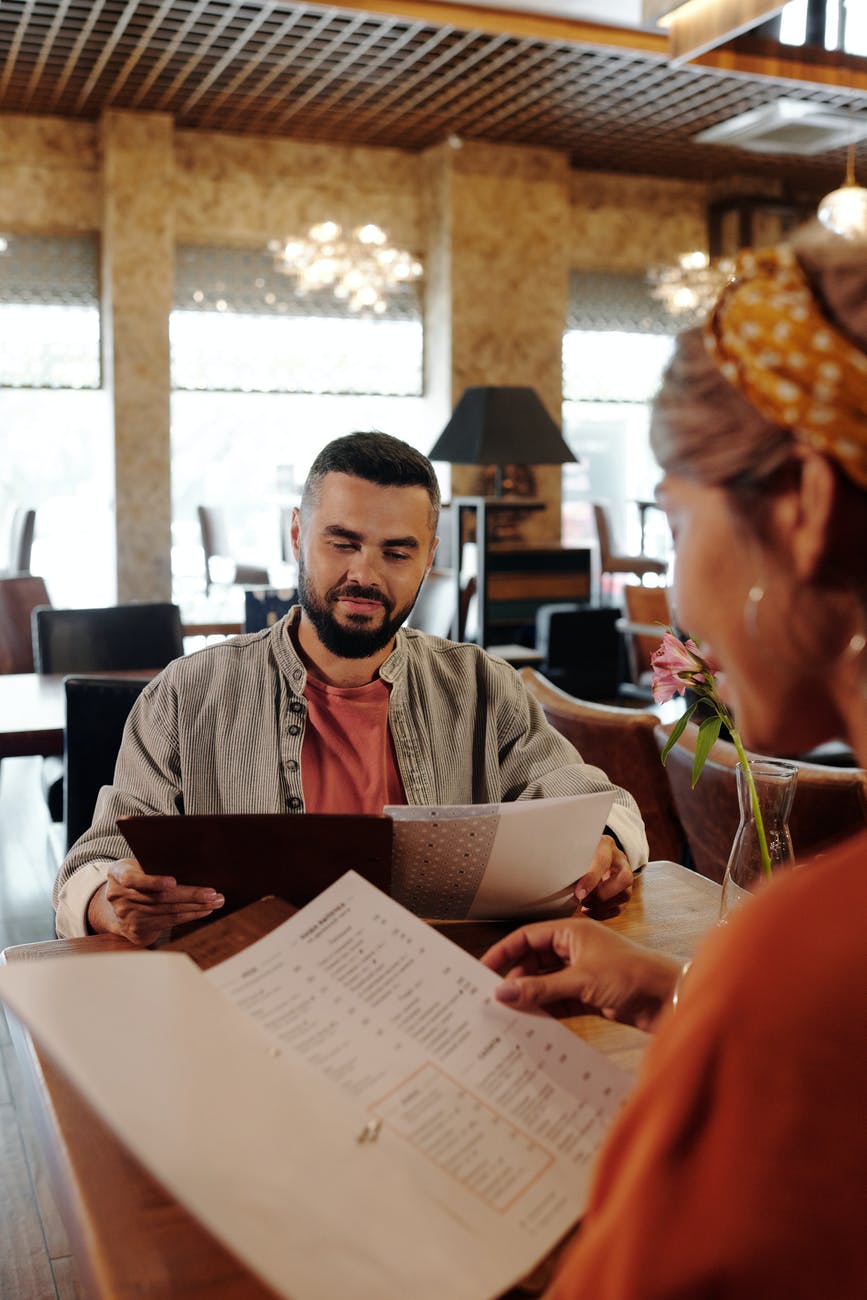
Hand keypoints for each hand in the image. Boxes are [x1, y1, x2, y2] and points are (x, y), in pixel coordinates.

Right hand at [87, 859, 224, 946]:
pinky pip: (168, 922)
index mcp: (117, 873)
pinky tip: (204, 910)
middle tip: (212, 893)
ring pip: (167, 911)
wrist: (117, 904)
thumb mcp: (136, 864)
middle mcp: (118, 896)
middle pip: (159, 898)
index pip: (133, 878)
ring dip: (195, 907)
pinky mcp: (136, 929)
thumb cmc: (136, 874)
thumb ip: (152, 863)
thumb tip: (191, 861)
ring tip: (215, 901)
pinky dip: (189, 915)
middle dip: (189, 895)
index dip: (153, 881)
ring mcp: (127, 915)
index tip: (173, 882)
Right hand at [480, 918, 679, 1031]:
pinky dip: (545, 1009)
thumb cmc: (631, 974)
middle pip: (534, 961)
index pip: (527, 937)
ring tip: (506, 1013)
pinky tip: (529, 1021)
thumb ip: (541, 988)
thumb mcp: (581, 980)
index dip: (504, 952)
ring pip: (545, 982)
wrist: (670, 999)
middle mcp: (575, 949)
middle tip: (491, 997)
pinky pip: (558, 1000)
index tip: (483, 970)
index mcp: (572, 932)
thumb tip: (503, 992)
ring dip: (529, 996)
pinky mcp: (590, 995)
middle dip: (514, 978)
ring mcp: (582, 973)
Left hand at [573, 834, 633, 916]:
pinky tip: (587, 909)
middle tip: (582, 899)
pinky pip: (619, 908)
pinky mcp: (623, 892)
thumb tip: (559, 878)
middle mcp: (620, 860)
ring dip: (602, 906)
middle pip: (625, 879)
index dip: (592, 879)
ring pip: (625, 895)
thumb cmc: (579, 851)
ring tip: (584, 905)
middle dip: (602, 894)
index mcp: (607, 845)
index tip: (578, 893)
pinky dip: (602, 913)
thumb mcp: (574, 849)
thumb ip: (571, 859)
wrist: (590, 851)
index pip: (603, 861)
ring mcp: (625, 877)